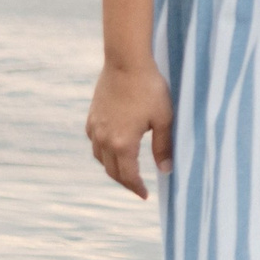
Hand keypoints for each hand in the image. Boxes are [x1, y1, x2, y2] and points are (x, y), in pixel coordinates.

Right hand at [87, 60, 174, 198]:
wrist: (125, 63)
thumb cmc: (149, 89)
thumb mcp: (164, 119)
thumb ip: (164, 146)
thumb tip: (167, 170)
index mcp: (122, 143)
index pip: (127, 175)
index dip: (136, 187)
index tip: (145, 195)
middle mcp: (103, 140)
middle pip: (112, 170)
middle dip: (125, 181)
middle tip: (137, 187)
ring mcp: (95, 129)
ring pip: (101, 158)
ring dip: (113, 168)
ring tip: (127, 171)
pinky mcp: (92, 118)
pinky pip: (95, 143)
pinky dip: (104, 152)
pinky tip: (114, 148)